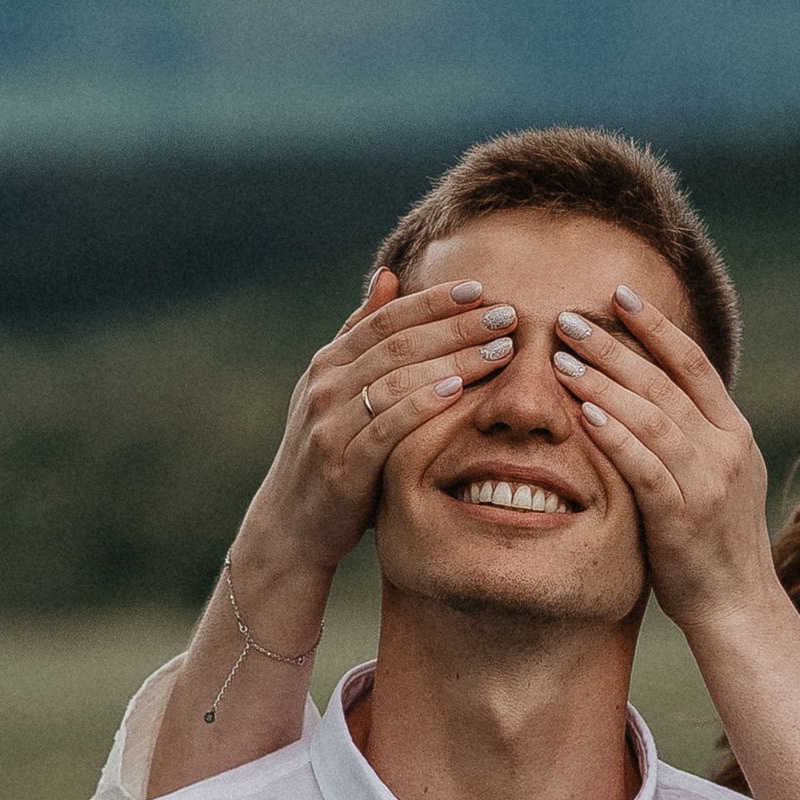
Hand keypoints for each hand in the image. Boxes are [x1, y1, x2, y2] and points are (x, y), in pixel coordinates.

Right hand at [233, 268, 517, 601]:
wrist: (292, 522)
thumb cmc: (330, 450)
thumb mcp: (338, 389)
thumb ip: (361, 336)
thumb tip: (388, 276)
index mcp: (328, 362)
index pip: (387, 318)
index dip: (433, 300)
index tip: (480, 287)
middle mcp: (325, 386)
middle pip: (399, 343)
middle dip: (457, 325)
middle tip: (507, 315)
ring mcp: (330, 424)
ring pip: (398, 379)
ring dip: (455, 360)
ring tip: (500, 350)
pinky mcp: (343, 465)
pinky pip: (387, 427)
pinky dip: (423, 405)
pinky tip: (459, 391)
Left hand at [545, 285, 778, 633]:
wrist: (737, 607)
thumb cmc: (712, 544)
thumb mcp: (714, 478)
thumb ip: (689, 436)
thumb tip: (645, 391)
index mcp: (735, 434)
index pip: (694, 363)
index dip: (655, 326)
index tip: (618, 294)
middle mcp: (726, 450)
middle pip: (666, 381)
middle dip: (616, 345)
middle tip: (570, 319)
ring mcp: (709, 483)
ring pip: (653, 416)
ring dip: (605, 382)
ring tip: (563, 358)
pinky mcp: (684, 516)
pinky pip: (645, 464)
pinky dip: (614, 434)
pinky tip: (583, 413)